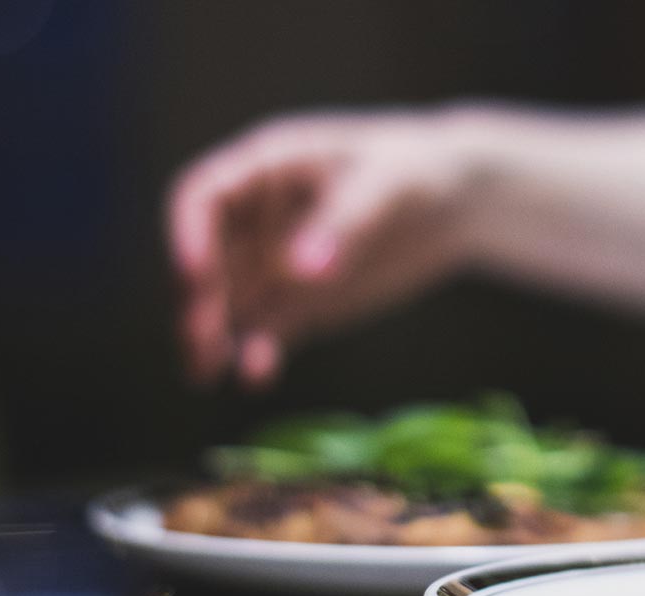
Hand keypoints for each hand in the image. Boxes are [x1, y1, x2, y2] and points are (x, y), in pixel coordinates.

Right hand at [168, 111, 474, 386]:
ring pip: (227, 305)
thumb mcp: (387, 186)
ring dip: (210, 337)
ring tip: (203, 374)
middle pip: (208, 261)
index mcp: (266, 169)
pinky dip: (256, 354)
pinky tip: (257, 376)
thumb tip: (299, 272)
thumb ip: (343, 226)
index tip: (192, 276)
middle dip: (197, 300)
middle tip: (198, 341)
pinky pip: (267, 332)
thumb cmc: (418, 171)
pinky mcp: (302, 303)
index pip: (203, 197)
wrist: (456, 202)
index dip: (188, 235)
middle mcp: (258, 219)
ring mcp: (276, 264)